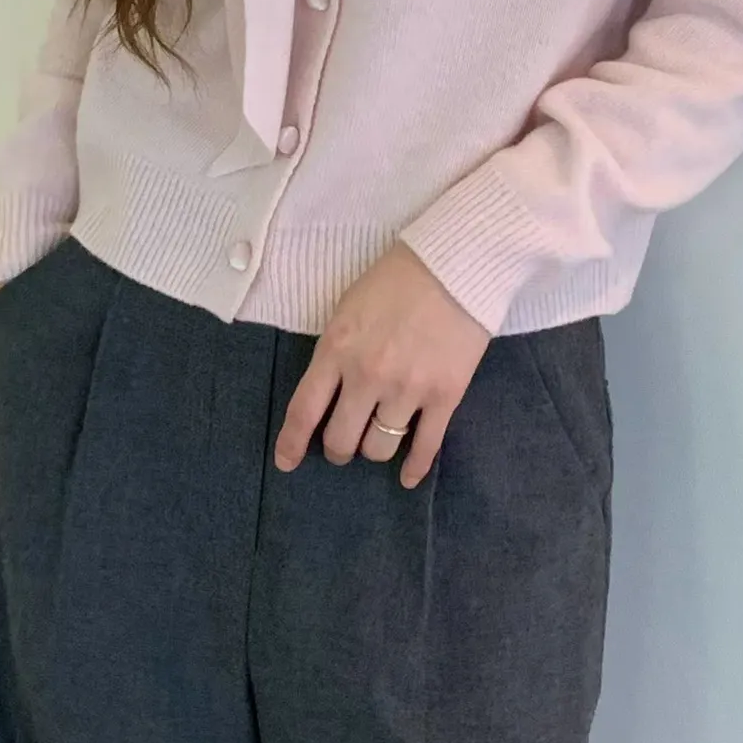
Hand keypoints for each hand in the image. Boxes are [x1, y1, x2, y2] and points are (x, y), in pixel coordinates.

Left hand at [274, 242, 490, 488]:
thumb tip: (330, 389)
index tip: (287, 462)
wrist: (455, 265)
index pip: (304, 410)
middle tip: (344, 444)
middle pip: (341, 439)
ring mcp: (407, 389)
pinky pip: (425, 447)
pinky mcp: (445, 396)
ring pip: (380, 447)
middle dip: (339, 448)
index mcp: (336, 349)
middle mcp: (367, 376)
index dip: (292, 442)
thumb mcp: (348, 307)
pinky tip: (408, 478)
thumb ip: (335, 349)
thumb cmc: (397, 278)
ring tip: (377, 441)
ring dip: (374, 449)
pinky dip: (415, 468)